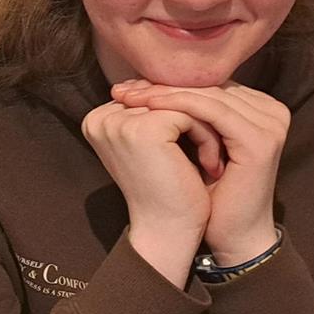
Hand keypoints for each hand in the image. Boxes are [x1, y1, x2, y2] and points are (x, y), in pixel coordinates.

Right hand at [82, 94, 223, 286]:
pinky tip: (211, 166)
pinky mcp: (145, 129)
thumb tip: (178, 82)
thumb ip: (153, 111)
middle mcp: (101, 117)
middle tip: (216, 148)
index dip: (182, 114)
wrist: (167, 231)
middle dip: (196, 120)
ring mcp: (120, 122)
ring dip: (206, 128)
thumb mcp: (154, 145)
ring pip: (181, 103)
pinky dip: (208, 138)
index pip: (151, 94)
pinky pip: (191, 114)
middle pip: (166, 96)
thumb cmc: (166, 192)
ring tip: (215, 158)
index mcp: (97, 118)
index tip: (195, 147)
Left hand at [113, 80, 288, 265]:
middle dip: (160, 85)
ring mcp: (270, 122)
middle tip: (121, 89)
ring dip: (164, 93)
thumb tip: (141, 86)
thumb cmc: (208, 195)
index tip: (126, 87)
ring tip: (128, 97)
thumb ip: (186, 115)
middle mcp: (270, 110)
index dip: (165, 83)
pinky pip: (212, 111)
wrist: (231, 235)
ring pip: (208, 94)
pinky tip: (149, 106)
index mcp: (259, 108)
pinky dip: (178, 105)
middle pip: (207, 86)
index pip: (207, 84)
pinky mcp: (260, 138)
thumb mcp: (194, 146)